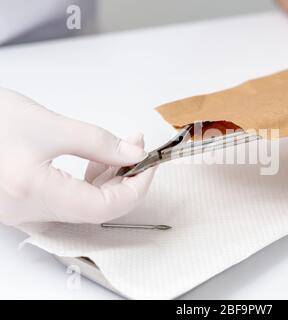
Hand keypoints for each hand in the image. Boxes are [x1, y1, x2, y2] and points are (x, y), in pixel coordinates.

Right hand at [0, 88, 154, 225]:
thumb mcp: (48, 124)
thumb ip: (97, 142)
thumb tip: (132, 153)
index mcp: (37, 193)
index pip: (108, 206)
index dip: (137, 185)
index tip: (149, 162)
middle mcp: (29, 212)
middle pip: (97, 209)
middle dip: (124, 179)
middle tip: (135, 148)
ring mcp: (24, 211)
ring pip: (83, 207)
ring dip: (107, 180)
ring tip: (116, 150)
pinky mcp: (22, 203)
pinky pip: (66, 202)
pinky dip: (86, 183)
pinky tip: (92, 162)